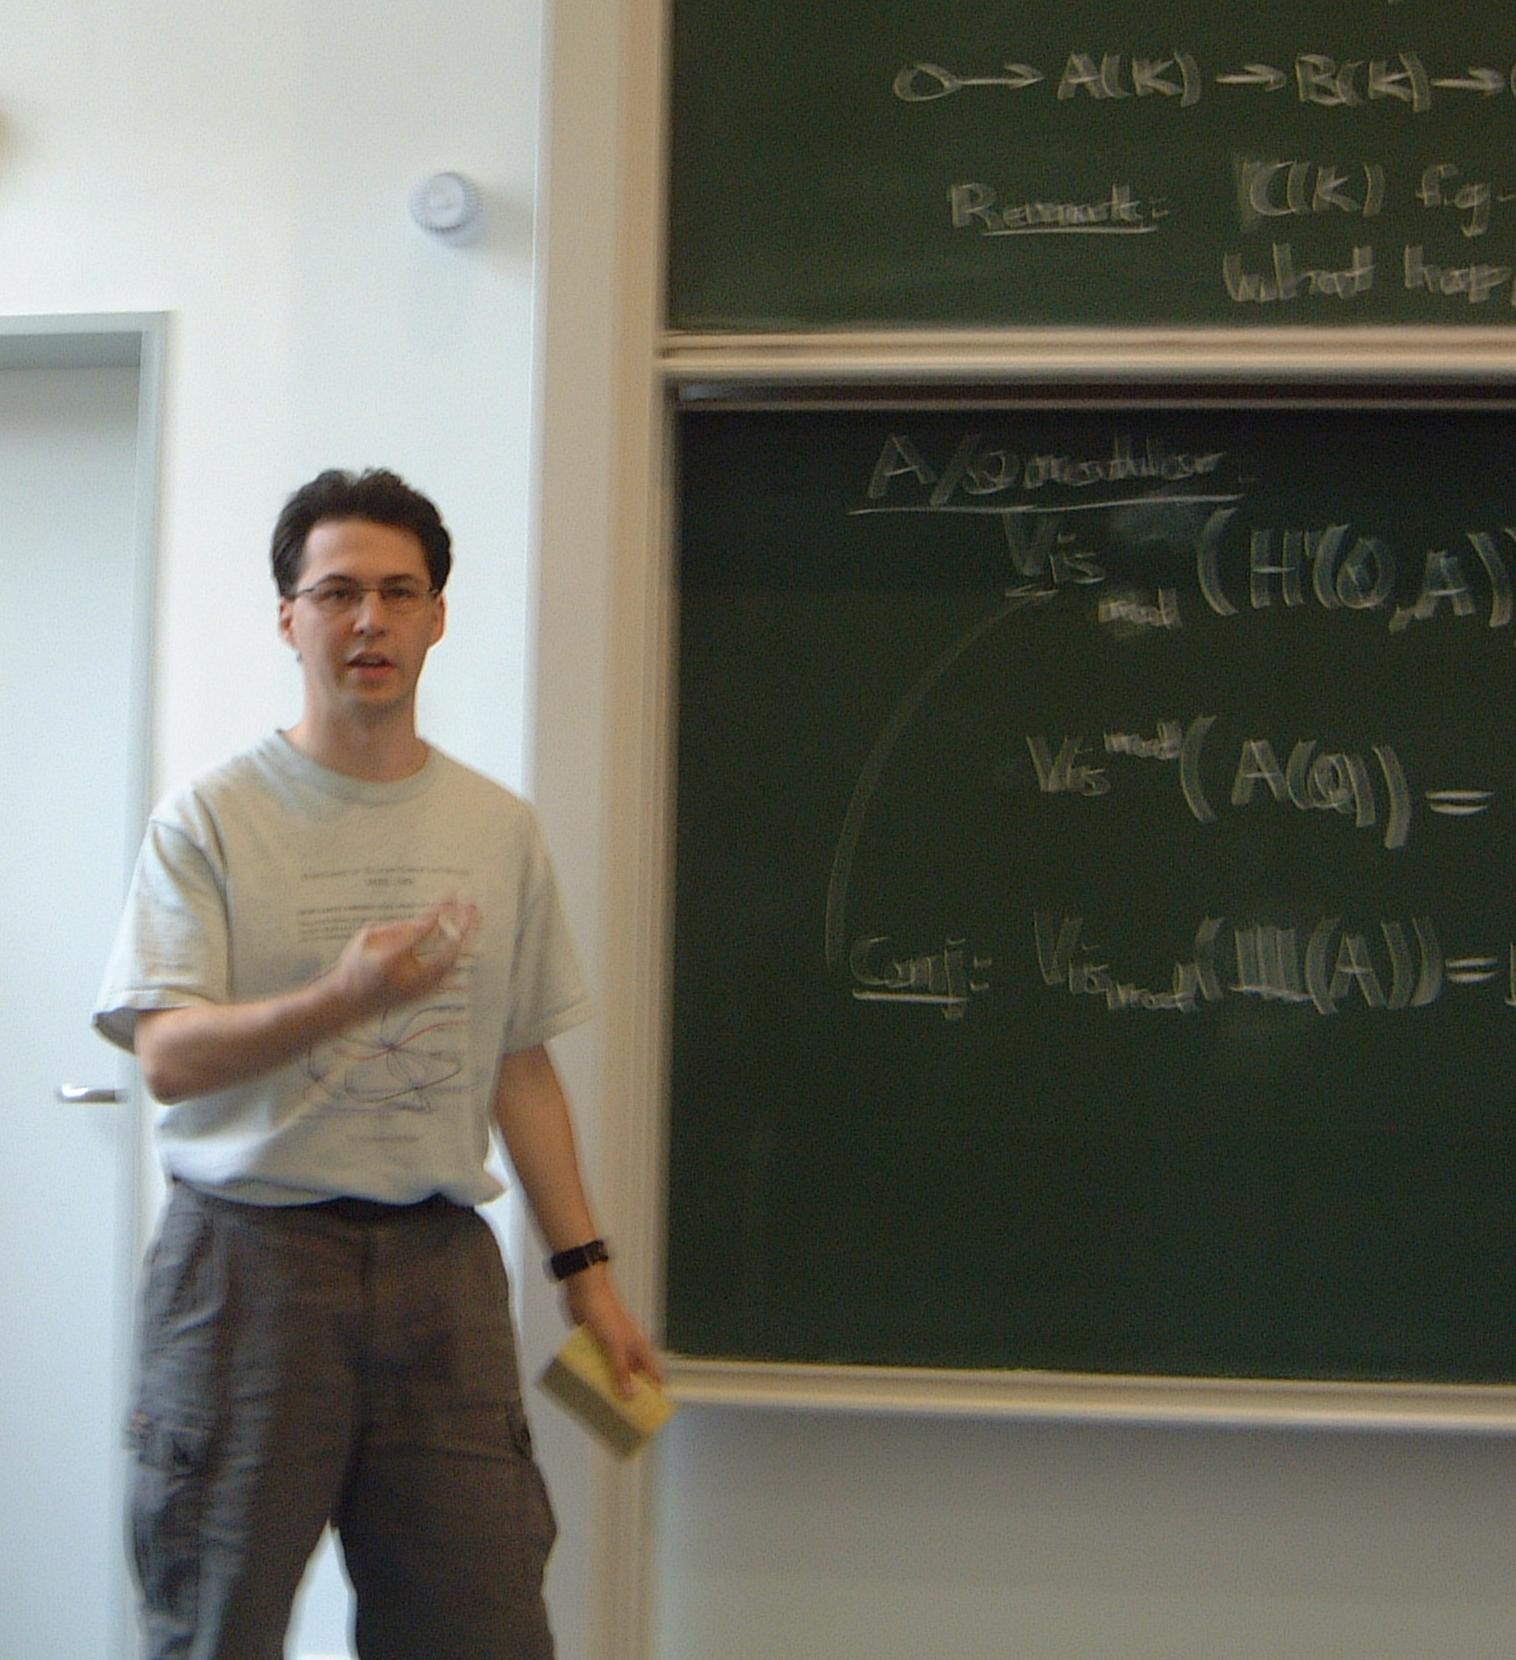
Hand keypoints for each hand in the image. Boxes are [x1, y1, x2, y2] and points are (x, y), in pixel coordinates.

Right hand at [328, 901, 477, 1018]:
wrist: (346, 1005)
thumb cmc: (352, 968)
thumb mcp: (365, 938)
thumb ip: (396, 929)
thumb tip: (425, 922)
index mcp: (392, 960)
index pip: (424, 930)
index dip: (440, 911)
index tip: (451, 894)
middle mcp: (410, 977)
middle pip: (447, 950)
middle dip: (463, 926)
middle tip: (473, 906)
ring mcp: (419, 989)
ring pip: (452, 963)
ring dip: (465, 940)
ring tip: (474, 920)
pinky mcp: (423, 996)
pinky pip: (447, 973)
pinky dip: (457, 955)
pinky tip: (464, 941)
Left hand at [564, 1268, 662, 1398]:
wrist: (584, 1291)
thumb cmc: (605, 1313)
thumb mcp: (614, 1345)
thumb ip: (621, 1370)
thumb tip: (629, 1396)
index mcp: (637, 1347)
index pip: (652, 1372)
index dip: (655, 1390)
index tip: (653, 1411)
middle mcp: (625, 1349)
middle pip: (630, 1376)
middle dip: (628, 1393)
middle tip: (622, 1417)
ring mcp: (608, 1348)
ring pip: (611, 1372)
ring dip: (606, 1385)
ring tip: (601, 1408)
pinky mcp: (593, 1344)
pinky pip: (594, 1365)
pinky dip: (590, 1375)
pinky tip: (583, 1389)